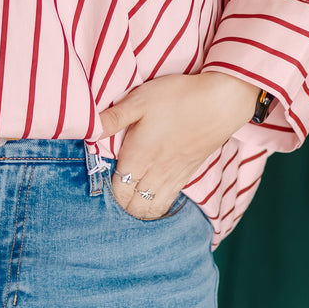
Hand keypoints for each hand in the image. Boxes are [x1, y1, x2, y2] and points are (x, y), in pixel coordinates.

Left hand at [99, 72, 258, 218]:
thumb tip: (87, 130)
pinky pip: (168, 202)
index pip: (116, 192)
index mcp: (138, 158)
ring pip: (151, 210)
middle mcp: (155, 174)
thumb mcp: (139, 100)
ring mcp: (173, 177)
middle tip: (112, 186)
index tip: (100, 177)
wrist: (221, 102)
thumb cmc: (178, 97)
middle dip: (120, 204)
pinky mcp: (188, 175)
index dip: (105, 190)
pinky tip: (151, 193)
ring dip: (138, 208)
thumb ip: (112, 118)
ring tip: (130, 194)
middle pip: (132, 207)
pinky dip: (156, 205)